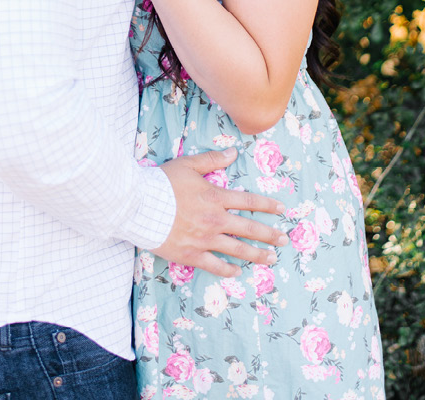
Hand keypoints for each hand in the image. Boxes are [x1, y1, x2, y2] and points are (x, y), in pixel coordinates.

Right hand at [149, 148, 288, 277]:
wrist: (140, 206)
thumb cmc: (162, 183)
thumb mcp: (188, 165)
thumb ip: (212, 160)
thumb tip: (234, 152)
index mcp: (215, 197)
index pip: (248, 202)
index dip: (267, 205)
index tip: (282, 210)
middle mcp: (215, 220)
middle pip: (249, 228)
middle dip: (270, 234)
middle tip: (284, 240)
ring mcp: (204, 239)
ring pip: (237, 249)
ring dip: (257, 254)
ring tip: (272, 259)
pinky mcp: (191, 255)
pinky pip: (214, 265)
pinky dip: (228, 270)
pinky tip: (237, 272)